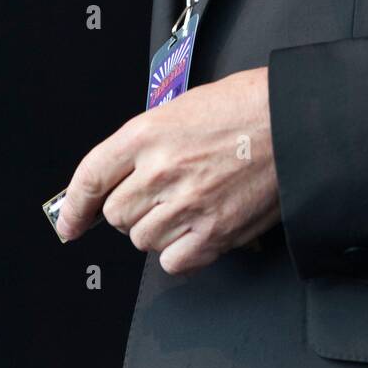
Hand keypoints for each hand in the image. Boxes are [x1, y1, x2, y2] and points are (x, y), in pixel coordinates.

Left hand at [55, 67, 279, 273]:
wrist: (297, 121)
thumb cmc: (251, 105)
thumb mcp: (187, 106)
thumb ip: (151, 141)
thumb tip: (126, 173)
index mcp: (148, 133)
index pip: (90, 177)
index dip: (74, 208)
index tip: (70, 224)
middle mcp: (160, 170)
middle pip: (116, 214)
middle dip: (133, 209)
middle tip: (163, 195)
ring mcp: (186, 204)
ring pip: (142, 240)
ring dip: (159, 230)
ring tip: (190, 205)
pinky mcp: (214, 232)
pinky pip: (174, 261)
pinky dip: (182, 252)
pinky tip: (200, 229)